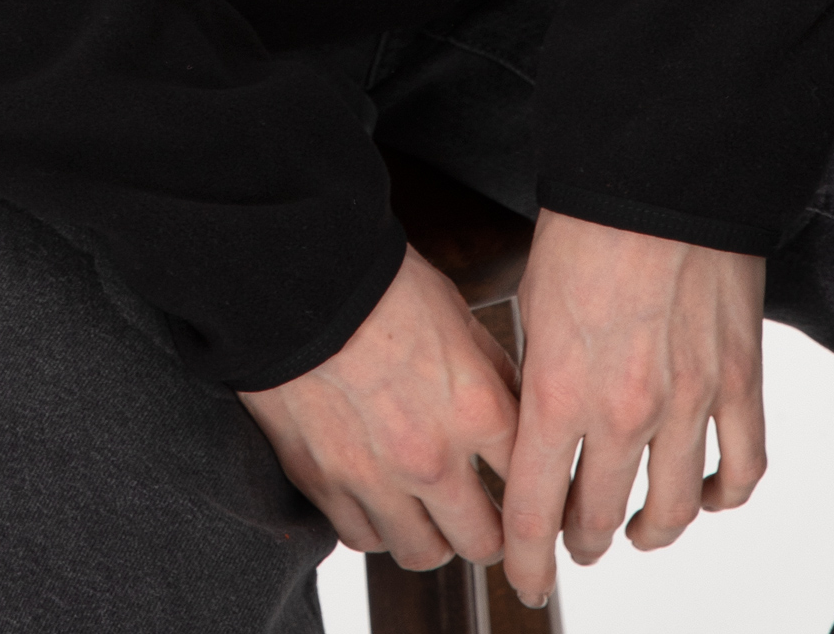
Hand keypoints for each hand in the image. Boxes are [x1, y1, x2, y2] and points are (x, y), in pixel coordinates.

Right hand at [239, 245, 521, 569]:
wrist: (297, 280)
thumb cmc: (380, 285)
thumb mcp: (457, 312)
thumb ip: (490, 369)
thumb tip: (514, 404)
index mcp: (474, 409)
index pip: (531, 484)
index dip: (536, 492)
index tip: (531, 495)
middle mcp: (429, 458)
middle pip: (482, 541)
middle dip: (491, 533)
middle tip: (486, 519)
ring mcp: (373, 478)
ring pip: (422, 554)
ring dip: (433, 538)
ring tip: (431, 516)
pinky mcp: (321, 483)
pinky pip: (362, 538)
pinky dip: (376, 527)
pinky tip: (380, 501)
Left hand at [498, 211, 765, 607]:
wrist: (662, 174)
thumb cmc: (588, 225)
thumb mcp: (533, 304)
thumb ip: (538, 377)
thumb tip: (535, 429)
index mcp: (558, 391)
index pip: (535, 510)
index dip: (527, 558)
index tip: (526, 577)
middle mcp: (624, 412)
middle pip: (601, 519)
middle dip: (582, 541)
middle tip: (575, 541)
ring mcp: (689, 402)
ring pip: (672, 511)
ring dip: (648, 532)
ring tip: (635, 530)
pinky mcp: (740, 381)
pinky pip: (743, 470)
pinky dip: (723, 496)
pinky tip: (704, 493)